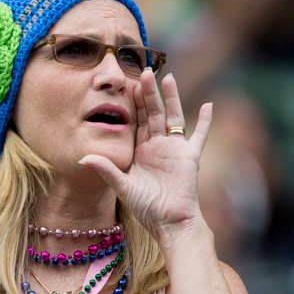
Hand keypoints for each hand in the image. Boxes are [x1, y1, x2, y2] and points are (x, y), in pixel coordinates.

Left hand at [80, 70, 211, 243]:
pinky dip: (205, 122)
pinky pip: (199, 136)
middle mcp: (156, 146)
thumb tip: (83, 157)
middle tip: (144, 71)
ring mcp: (174, 149)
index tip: (127, 84)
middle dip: (149, 94)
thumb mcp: (121, 186)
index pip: (135, 121)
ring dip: (172, 98)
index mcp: (139, 151)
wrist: (168, 222)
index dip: (132, 104)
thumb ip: (105, 169)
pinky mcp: (190, 157)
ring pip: (173, 117)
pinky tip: (209, 105)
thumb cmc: (144, 207)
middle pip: (152, 114)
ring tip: (169, 77)